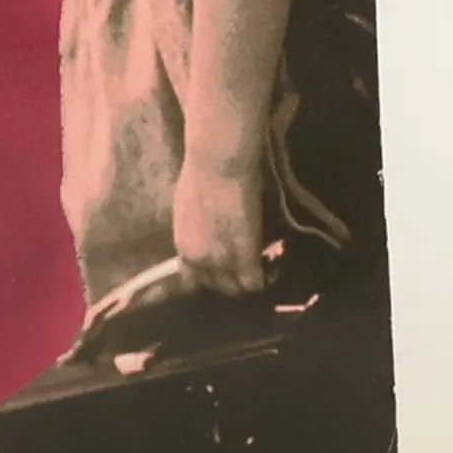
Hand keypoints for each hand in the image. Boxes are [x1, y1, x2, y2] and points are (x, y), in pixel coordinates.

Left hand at [173, 153, 266, 295]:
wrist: (217, 163)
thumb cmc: (201, 174)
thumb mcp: (189, 210)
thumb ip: (196, 231)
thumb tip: (205, 235)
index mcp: (183, 246)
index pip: (193, 279)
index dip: (209, 274)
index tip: (221, 267)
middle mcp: (198, 259)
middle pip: (215, 287)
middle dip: (228, 280)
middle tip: (242, 268)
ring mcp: (221, 261)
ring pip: (235, 289)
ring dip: (245, 280)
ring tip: (258, 266)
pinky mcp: (245, 257)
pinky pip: (254, 282)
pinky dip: (262, 278)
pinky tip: (269, 267)